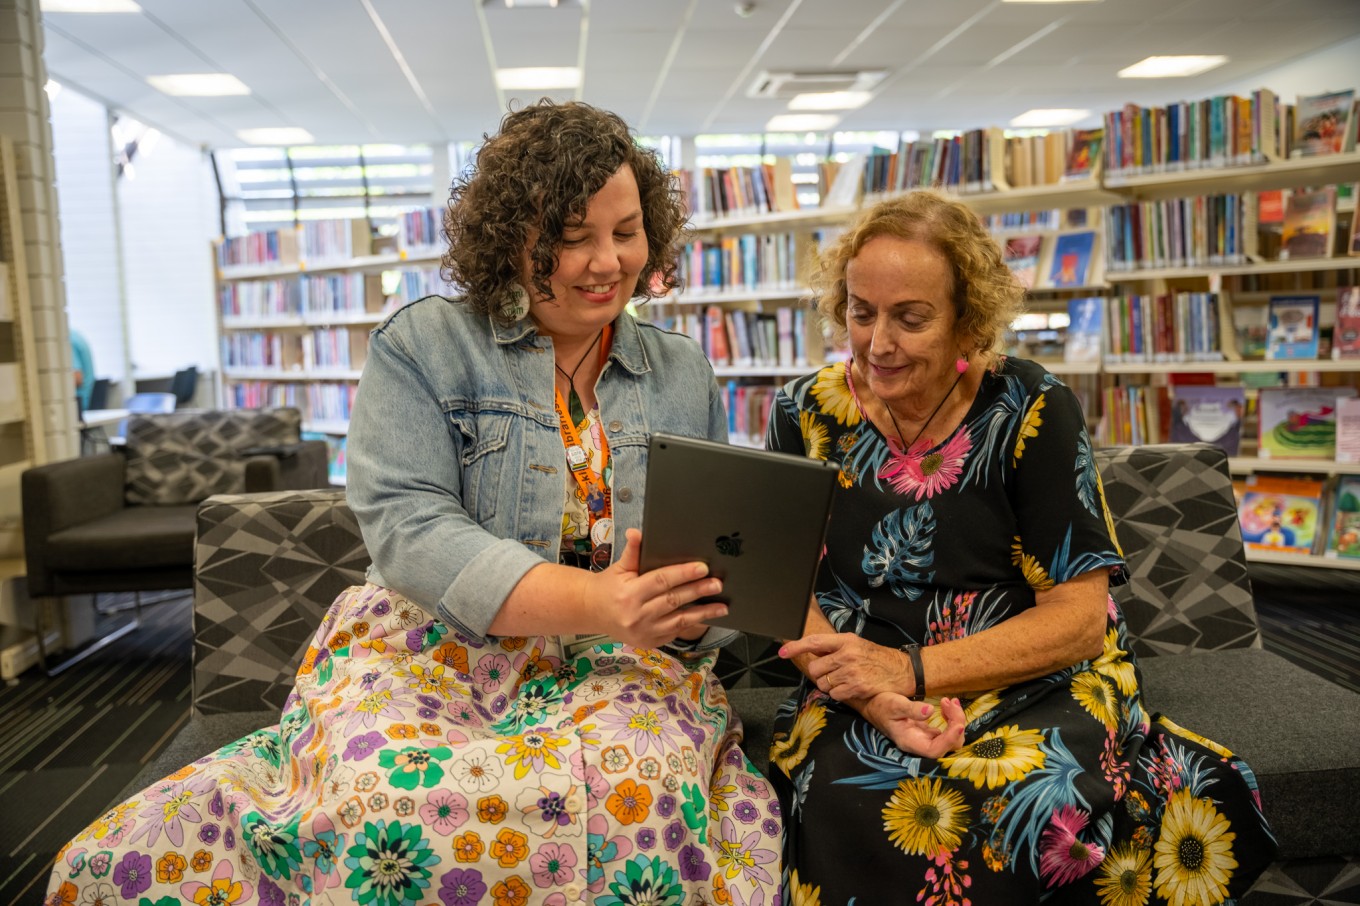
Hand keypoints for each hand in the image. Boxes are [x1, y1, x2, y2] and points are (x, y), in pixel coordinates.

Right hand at [585, 528, 727, 648]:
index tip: (703, 568)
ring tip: (722, 607)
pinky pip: (674, 633)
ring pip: (679, 621)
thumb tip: (637, 532)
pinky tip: (706, 617)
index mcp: (629, 593)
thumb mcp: (619, 567)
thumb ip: (632, 551)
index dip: (683, 573)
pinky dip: (691, 625)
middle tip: (718, 584)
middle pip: (674, 600)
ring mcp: (643, 632)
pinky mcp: (648, 643)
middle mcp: (636, 615)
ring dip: (702, 613)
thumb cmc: (609, 586)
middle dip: (698, 591)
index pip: (661, 581)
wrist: (592, 612)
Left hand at [779, 633, 913, 701]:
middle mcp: (847, 654)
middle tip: (834, 673)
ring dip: (831, 685)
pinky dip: (840, 694)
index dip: (796, 646)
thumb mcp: (857, 645)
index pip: (814, 641)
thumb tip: (811, 649)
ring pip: (824, 683)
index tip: (782, 651)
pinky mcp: (857, 687)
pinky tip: (852, 688)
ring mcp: (852, 671)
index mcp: (846, 640)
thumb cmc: (878, 658)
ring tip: (846, 680)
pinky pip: (835, 695)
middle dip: (820, 674)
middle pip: (815, 668)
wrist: (904, 671)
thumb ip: (835, 647)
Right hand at [862, 693, 966, 757]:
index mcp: (909, 741)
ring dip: (956, 721)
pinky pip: (946, 731)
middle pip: (948, 746)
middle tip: (951, 702)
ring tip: (950, 701)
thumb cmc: (881, 705)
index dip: (949, 740)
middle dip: (956, 725)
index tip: (958, 724)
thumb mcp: (894, 704)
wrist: (873, 704)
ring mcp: (924, 739)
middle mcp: (919, 744)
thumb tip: (930, 711)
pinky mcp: (927, 732)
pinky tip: (946, 705)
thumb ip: (911, 709)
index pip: (934, 750)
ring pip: (950, 739)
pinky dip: (951, 719)